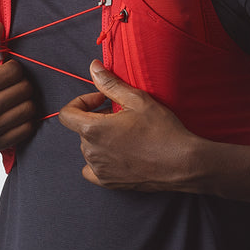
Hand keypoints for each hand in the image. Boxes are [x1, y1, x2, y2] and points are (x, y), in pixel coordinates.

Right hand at [0, 24, 37, 155]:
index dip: (13, 66)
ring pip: (28, 109)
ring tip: (14, 95)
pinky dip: (26, 118)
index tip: (6, 68)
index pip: (12, 72)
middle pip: (23, 89)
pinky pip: (27, 128)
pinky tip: (15, 111)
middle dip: (21, 81)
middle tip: (12, 82)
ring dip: (26, 99)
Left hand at [57, 61, 201, 190]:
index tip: (101, 101)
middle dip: (97, 119)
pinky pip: (92, 170)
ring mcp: (99, 169)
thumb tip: (93, 67)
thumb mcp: (137, 99)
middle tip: (122, 115)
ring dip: (101, 138)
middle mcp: (91, 151)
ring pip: (89, 148)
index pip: (67, 114)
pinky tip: (117, 154)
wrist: (182, 162)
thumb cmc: (161, 130)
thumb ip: (110, 84)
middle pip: (82, 130)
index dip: (82, 102)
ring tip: (125, 134)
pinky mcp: (109, 182)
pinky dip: (100, 160)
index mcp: (93, 129)